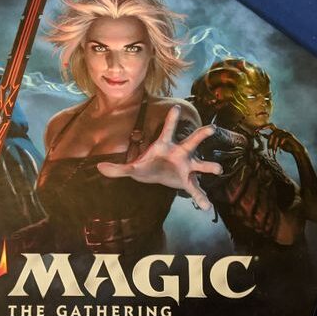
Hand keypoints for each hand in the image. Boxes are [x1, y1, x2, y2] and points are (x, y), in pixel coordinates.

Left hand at [97, 105, 222, 209]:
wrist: (155, 175)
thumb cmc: (145, 165)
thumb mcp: (131, 168)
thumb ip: (117, 168)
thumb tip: (98, 167)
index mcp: (164, 145)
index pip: (167, 129)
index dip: (171, 118)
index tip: (176, 107)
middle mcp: (179, 152)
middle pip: (192, 141)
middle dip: (201, 134)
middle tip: (211, 128)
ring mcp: (186, 166)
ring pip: (200, 164)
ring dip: (209, 166)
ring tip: (218, 169)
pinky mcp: (187, 181)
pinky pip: (196, 190)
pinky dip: (202, 198)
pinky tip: (207, 208)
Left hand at [259, 124, 302, 156]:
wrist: (296, 149)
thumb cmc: (286, 146)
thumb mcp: (276, 142)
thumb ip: (271, 138)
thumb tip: (263, 135)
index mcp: (278, 131)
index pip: (270, 126)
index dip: (263, 127)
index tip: (256, 130)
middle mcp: (281, 131)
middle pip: (272, 131)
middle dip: (268, 136)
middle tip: (264, 141)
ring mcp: (286, 133)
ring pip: (276, 136)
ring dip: (274, 145)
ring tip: (273, 152)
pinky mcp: (290, 136)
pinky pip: (283, 138)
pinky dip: (280, 143)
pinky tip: (280, 147)